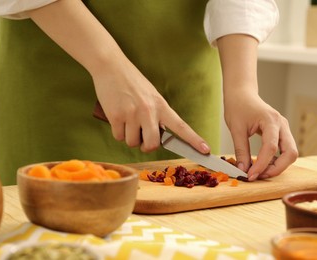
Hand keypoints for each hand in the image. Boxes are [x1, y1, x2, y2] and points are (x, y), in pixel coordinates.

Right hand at [27, 0, 209, 154]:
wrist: (111, 66)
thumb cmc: (132, 82)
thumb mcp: (151, 95)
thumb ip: (157, 114)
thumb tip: (157, 135)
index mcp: (161, 105)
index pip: (180, 126)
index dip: (193, 140)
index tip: (205, 151)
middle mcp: (149, 111)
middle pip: (152, 144)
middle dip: (146, 146)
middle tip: (142, 138)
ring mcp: (132, 114)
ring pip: (132, 142)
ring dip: (129, 136)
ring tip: (126, 119)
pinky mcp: (116, 116)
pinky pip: (118, 136)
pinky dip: (117, 131)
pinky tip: (117, 117)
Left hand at [224, 89, 297, 180]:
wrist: (242, 94)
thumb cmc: (237, 107)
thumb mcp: (236, 129)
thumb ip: (240, 150)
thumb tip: (243, 170)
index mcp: (271, 121)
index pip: (271, 148)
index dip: (261, 164)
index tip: (250, 175)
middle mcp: (282, 125)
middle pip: (290, 153)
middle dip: (276, 168)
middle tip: (258, 176)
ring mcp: (284, 128)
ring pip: (290, 153)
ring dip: (278, 166)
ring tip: (259, 172)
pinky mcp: (281, 132)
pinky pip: (285, 150)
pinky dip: (276, 160)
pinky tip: (263, 164)